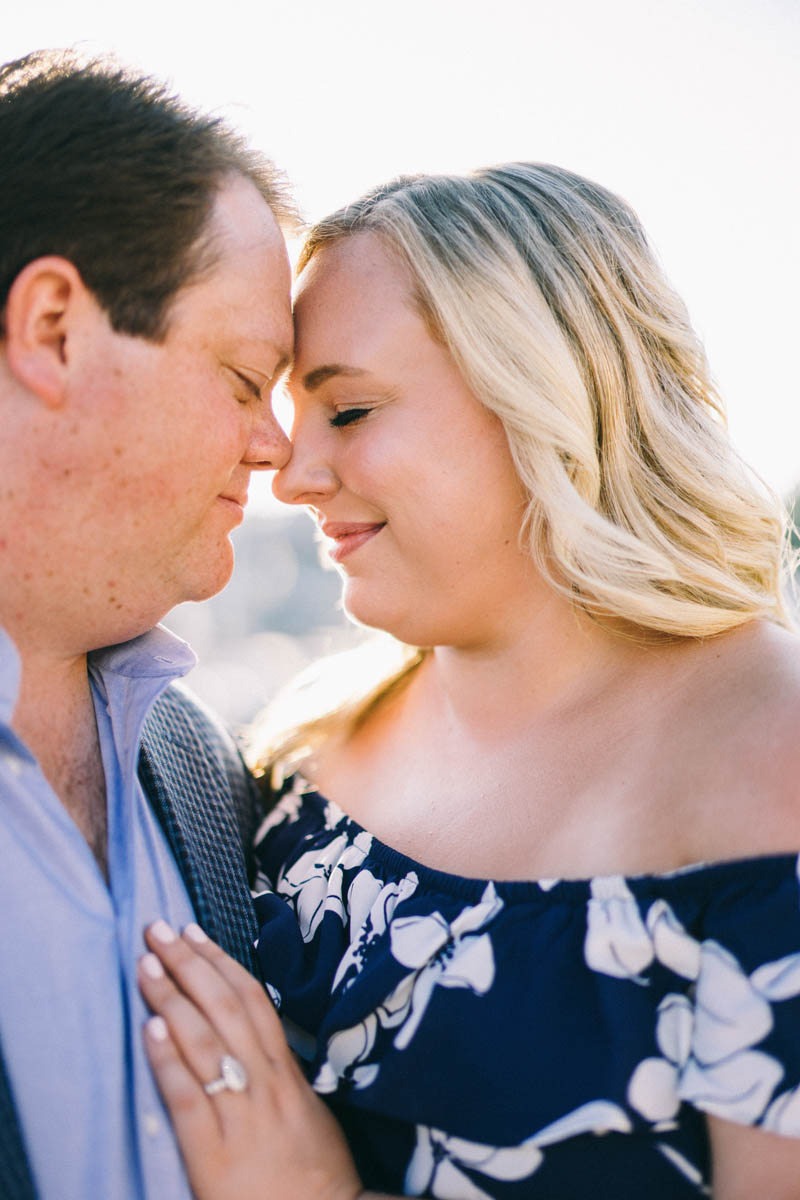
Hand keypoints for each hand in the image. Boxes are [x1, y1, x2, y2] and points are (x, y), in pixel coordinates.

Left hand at [138, 920, 364, 1199]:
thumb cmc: (317, 1175)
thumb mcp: (308, 1111)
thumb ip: (281, 1074)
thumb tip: (254, 1037)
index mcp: (286, 1074)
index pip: (252, 1001)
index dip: (220, 962)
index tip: (194, 931)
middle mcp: (264, 1086)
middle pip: (224, 1008)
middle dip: (189, 964)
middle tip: (158, 928)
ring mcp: (241, 1118)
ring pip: (205, 1042)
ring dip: (172, 997)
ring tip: (145, 964)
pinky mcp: (214, 1156)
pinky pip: (188, 1099)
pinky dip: (168, 1061)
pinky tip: (149, 1029)